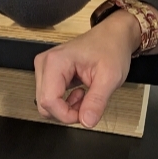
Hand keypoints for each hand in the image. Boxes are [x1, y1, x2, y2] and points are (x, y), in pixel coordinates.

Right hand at [34, 11, 145, 127]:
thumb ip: (97, 101)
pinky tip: (80, 93)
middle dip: (66, 112)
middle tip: (88, 104)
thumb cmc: (111, 49)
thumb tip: (86, 122)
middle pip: (44, 104)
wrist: (113, 36)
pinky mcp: (48, 74)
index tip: (86, 115)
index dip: (66, 115)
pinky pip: (50, 98)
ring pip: (46, 104)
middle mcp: (44, 64)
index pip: (48, 101)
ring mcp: (44, 68)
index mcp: (55, 62)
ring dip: (66, 108)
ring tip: (85, 96)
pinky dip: (65, 103)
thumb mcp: (110, 77)